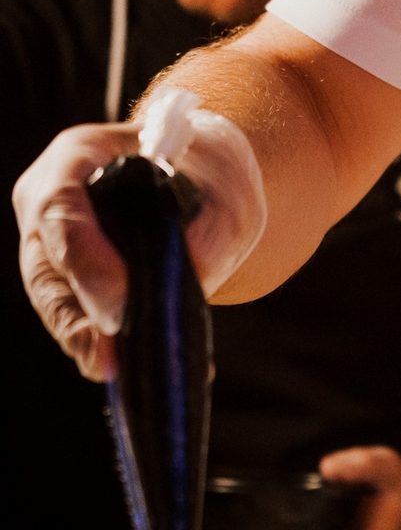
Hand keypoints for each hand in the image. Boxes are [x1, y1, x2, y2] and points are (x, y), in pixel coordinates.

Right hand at [13, 89, 265, 381]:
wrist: (202, 174)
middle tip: (111, 362)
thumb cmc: (209, 168)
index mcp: (77, 156)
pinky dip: (108, 347)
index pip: (62, 210)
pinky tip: (146, 370)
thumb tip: (185, 282)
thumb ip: (209, 229)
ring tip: (125, 374)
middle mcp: (49, 202)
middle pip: (47, 269)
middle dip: (78, 321)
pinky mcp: (68, 285)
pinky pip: (79, 320)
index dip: (86, 263)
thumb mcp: (224, 186)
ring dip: (90, 343)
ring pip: (56, 304)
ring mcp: (51, 246)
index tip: (120, 308)